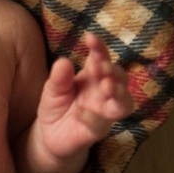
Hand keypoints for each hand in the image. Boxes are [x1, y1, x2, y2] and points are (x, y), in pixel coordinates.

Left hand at [36, 32, 133, 159]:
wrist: (49, 135)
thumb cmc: (56, 106)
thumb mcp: (52, 89)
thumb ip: (59, 77)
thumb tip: (63, 61)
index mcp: (93, 77)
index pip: (102, 59)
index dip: (99, 48)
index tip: (90, 37)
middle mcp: (103, 93)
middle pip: (121, 79)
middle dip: (113, 71)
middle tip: (99, 67)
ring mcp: (104, 113)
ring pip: (124, 104)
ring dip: (118, 94)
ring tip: (106, 86)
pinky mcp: (98, 131)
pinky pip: (102, 125)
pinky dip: (93, 118)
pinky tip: (80, 113)